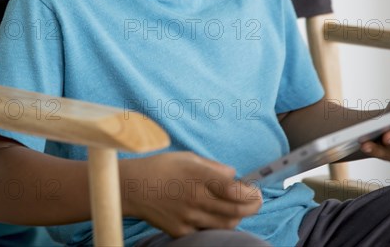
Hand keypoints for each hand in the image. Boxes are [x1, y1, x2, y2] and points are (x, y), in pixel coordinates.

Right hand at [124, 151, 261, 237]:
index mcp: (199, 177)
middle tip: (256, 201)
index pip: (234, 191)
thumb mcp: (190, 158)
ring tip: (237, 208)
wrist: (133, 187)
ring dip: (237, 217)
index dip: (251, 193)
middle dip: (252, 207)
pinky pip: (207, 231)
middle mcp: (196, 199)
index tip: (256, 190)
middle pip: (235, 211)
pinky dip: (217, 225)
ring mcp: (189, 217)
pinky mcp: (181, 231)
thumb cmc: (162, 167)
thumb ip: (214, 167)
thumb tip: (233, 174)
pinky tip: (216, 215)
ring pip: (225, 225)